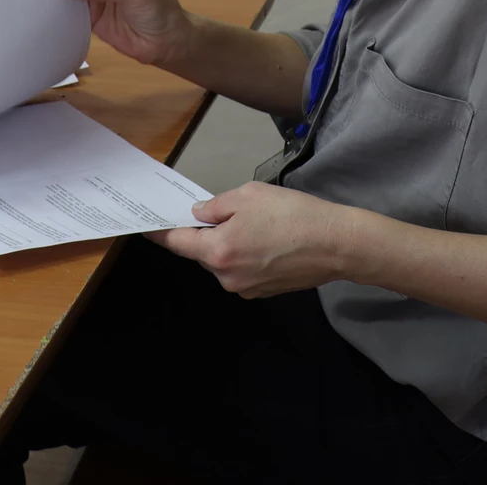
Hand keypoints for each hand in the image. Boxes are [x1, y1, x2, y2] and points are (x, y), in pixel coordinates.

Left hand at [147, 182, 358, 297]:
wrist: (337, 244)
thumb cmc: (293, 215)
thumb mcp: (249, 195)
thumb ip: (217, 206)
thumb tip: (200, 214)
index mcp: (218, 251)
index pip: (179, 243)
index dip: (162, 234)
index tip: (149, 228)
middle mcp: (227, 276)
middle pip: (204, 253)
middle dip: (211, 234)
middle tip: (233, 212)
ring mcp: (246, 288)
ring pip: (225, 261)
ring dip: (232, 244)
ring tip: (262, 225)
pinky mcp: (264, 292)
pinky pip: (244, 270)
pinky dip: (249, 255)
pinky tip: (272, 240)